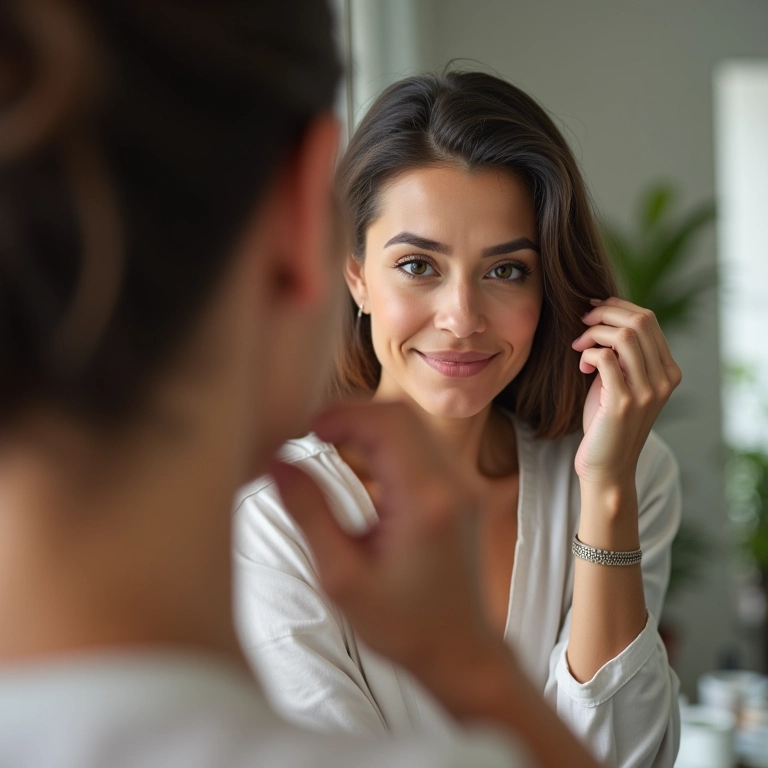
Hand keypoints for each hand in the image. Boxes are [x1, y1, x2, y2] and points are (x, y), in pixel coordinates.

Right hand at [274, 400, 601, 767]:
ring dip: (373, 426)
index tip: (307, 430)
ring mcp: (463, 486)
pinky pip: (426, 445)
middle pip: (403, 416)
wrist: (459, 649)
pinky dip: (391, 442)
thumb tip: (276, 463)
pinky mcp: (463, 492)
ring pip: (416, 426)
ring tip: (334, 444)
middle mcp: (452, 484)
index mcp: (425, 501)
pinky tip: (365, 463)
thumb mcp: (342, 576)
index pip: (387, 424)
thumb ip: (309, 513)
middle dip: (355, 414)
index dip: (343, 415)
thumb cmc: (400, 624)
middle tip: (316, 433)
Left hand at [571, 297, 681, 488]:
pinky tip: (582, 367)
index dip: (616, 307)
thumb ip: (620, 355)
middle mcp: (664, 379)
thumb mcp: (620, 383)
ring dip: (594, 332)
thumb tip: (604, 318)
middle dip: (604, 313)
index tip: (591, 312)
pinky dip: (588, 353)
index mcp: (668, 371)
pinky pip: (605, 358)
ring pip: (624, 336)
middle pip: (639, 321)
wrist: (607, 467)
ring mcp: (647, 391)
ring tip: (578, 346)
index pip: (648, 319)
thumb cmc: (606, 424)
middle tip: (581, 324)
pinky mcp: (624, 402)